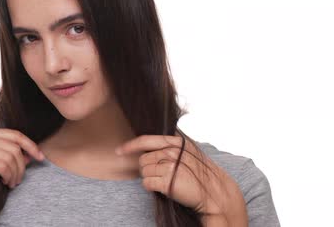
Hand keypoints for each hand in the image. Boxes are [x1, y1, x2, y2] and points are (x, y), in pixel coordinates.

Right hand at [0, 127, 44, 197]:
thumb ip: (1, 151)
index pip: (16, 135)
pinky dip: (8, 175)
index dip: (31, 145)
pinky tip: (6, 182)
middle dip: (23, 165)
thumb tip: (27, 155)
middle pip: (15, 147)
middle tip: (20, 178)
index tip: (40, 157)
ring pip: (10, 158)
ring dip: (16, 173)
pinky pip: (2, 166)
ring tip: (12, 183)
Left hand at [115, 134, 243, 216]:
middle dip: (148, 168)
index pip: (146, 140)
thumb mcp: (187, 152)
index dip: (130, 145)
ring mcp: (170, 166)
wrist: (214, 193)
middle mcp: (172, 151)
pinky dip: (151, 187)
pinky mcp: (167, 181)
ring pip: (143, 171)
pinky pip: (147, 183)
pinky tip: (163, 188)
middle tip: (161, 174)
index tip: (119, 150)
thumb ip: (170, 147)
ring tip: (165, 181)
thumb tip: (146, 148)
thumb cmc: (199, 174)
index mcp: (176, 142)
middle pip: (143, 159)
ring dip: (150, 178)